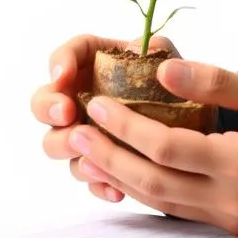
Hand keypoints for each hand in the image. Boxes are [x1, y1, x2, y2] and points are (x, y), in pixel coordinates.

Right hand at [31, 33, 180, 203]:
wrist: (193, 121)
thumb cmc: (176, 82)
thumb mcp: (172, 60)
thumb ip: (157, 48)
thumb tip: (136, 49)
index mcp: (95, 63)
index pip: (67, 55)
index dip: (59, 62)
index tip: (63, 75)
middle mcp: (80, 97)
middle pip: (44, 102)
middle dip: (48, 108)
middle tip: (67, 113)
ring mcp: (84, 131)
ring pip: (56, 142)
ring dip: (66, 146)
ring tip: (85, 149)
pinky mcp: (97, 161)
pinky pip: (88, 176)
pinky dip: (98, 183)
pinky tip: (114, 189)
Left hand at [52, 60, 237, 233]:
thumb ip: (220, 83)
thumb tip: (165, 72)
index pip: (166, 147)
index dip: (127, 126)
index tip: (99, 105)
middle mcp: (229, 200)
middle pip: (151, 182)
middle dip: (108, 156)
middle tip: (74, 132)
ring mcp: (229, 218)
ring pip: (159, 202)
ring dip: (120, 176)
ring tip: (88, 152)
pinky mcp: (231, 224)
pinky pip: (177, 209)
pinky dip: (147, 191)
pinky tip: (129, 173)